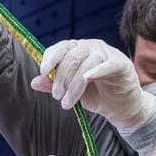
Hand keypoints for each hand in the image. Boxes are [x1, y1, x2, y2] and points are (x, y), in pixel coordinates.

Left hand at [32, 39, 155, 155]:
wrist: (120, 108)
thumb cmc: (94, 95)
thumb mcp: (69, 90)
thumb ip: (53, 85)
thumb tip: (34, 82)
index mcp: (78, 49)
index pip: (61, 47)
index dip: (50, 58)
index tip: (43, 72)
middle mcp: (92, 47)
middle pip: (72, 56)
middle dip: (61, 77)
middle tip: (57, 96)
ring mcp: (108, 54)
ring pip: (86, 64)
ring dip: (74, 85)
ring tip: (68, 102)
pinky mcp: (122, 65)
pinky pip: (108, 65)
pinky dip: (97, 71)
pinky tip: (87, 79)